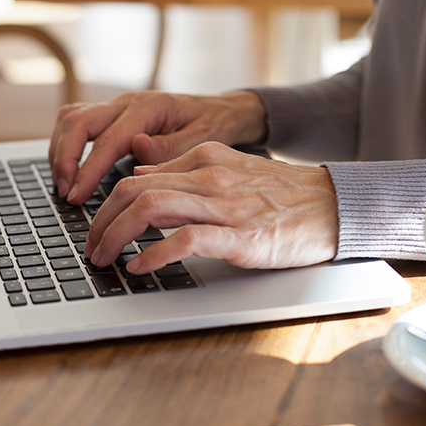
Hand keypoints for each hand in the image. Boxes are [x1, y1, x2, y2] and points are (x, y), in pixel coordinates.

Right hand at [49, 90, 266, 204]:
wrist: (222, 110)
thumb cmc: (214, 126)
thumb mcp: (203, 140)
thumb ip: (170, 147)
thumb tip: (137, 147)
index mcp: (150, 108)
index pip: (107, 140)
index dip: (87, 170)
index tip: (76, 197)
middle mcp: (128, 102)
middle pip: (77, 121)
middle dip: (64, 158)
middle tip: (65, 192)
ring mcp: (117, 105)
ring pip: (71, 118)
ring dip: (60, 150)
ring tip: (63, 184)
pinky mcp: (113, 113)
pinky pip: (77, 121)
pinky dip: (66, 144)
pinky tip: (70, 169)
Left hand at [85, 142, 339, 273]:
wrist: (334, 204)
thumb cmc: (282, 194)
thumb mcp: (230, 170)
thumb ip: (185, 172)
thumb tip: (138, 178)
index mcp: (204, 158)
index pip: (136, 177)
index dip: (105, 206)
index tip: (95, 229)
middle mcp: (210, 177)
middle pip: (134, 191)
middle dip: (101, 223)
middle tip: (91, 249)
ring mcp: (225, 206)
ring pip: (151, 208)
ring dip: (116, 237)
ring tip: (104, 259)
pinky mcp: (241, 236)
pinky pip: (186, 240)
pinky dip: (154, 254)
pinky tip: (140, 267)